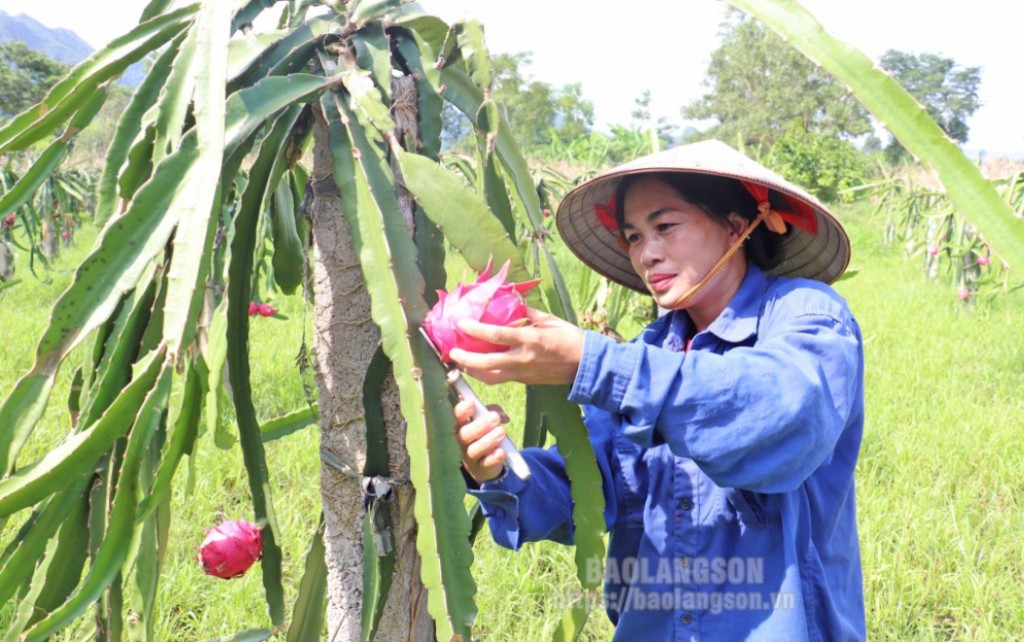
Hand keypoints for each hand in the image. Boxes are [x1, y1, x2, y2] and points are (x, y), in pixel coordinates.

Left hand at [448, 308, 583, 385]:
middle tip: (451, 352)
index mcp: (530, 339)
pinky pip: (500, 379)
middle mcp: (523, 359)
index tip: (461, 323)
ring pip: (490, 377)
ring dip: (472, 371)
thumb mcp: (549, 320)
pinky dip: (485, 374)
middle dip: (465, 359)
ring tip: (459, 363)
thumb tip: (511, 303)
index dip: (475, 329)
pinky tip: (476, 368)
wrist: (585, 365)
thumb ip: (527, 313)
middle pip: (487, 363)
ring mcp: (523, 373)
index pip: (496, 335)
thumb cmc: (569, 338)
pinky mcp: (524, 381)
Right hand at [453, 399, 508, 483]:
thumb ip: (490, 412)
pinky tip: (501, 452)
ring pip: (474, 450)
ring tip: (501, 432)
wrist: (481, 462)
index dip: (461, 411)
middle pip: (464, 434)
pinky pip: (486, 463)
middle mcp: (460, 442)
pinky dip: (493, 458)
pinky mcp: (480, 468)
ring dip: (488, 440)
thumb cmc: (480, 434)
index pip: (455, 417)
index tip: (471, 404)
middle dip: (480, 425)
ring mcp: (469, 456)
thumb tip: (502, 416)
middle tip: (494, 417)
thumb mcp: (482, 419)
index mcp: (458, 426)